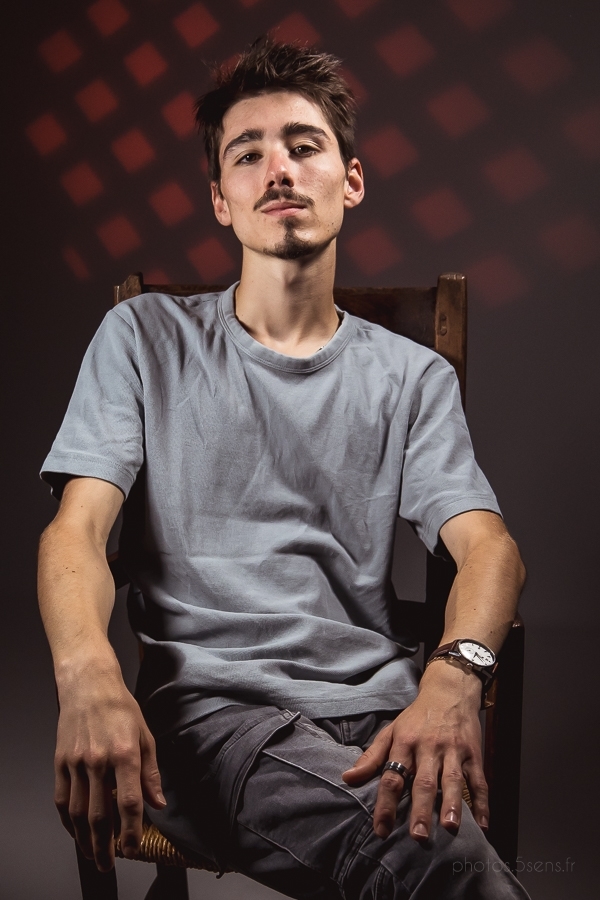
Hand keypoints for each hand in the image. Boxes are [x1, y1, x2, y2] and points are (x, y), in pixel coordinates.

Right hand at [54, 663, 165, 871]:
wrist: (88, 685)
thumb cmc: (120, 708)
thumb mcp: (146, 735)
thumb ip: (151, 772)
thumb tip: (158, 803)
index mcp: (125, 754)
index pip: (129, 802)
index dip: (132, 831)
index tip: (134, 849)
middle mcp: (98, 761)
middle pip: (100, 815)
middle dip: (106, 846)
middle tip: (110, 865)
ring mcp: (76, 763)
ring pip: (78, 813)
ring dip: (85, 840)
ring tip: (93, 856)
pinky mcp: (60, 762)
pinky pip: (61, 800)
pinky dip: (67, 822)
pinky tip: (76, 833)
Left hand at [342, 661, 487, 840]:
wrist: (449, 691)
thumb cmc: (416, 718)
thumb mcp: (391, 731)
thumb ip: (372, 758)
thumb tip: (348, 779)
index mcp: (405, 743)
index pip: (392, 776)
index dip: (386, 803)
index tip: (381, 830)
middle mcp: (429, 747)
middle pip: (424, 781)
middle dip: (421, 809)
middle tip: (418, 836)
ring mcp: (453, 750)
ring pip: (453, 779)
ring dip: (452, 804)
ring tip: (450, 827)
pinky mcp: (473, 752)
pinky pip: (479, 779)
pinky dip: (483, 802)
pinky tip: (483, 823)